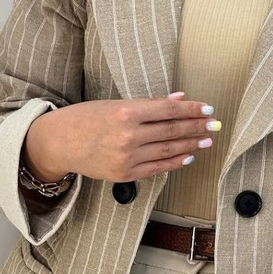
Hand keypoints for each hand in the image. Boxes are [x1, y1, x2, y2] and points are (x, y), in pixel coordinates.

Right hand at [22, 93, 219, 181]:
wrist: (58, 143)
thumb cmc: (85, 119)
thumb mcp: (115, 104)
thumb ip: (149, 104)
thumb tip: (179, 99)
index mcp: (126, 112)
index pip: (169, 110)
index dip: (192, 110)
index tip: (208, 109)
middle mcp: (129, 136)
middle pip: (172, 131)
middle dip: (197, 127)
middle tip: (214, 125)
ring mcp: (127, 157)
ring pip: (168, 150)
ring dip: (191, 145)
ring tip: (206, 141)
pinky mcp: (125, 174)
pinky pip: (157, 168)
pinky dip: (174, 162)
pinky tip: (188, 157)